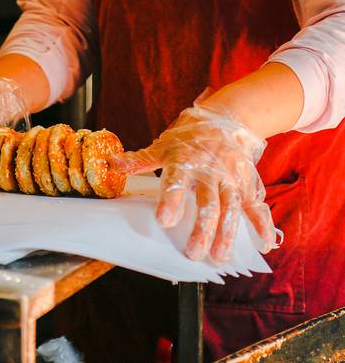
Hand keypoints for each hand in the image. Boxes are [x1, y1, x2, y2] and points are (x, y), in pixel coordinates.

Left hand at [109, 105, 278, 263]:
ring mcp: (232, 177)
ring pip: (232, 207)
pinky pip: (256, 203)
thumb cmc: (188, 137)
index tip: (164, 221)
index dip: (171, 201)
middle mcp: (210, 171)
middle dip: (202, 229)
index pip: (176, 182)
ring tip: (220, 257)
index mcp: (185, 162)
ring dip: (228, 233)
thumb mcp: (162, 146)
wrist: (226, 118)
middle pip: (208, 202)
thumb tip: (110, 164)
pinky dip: (261, 222)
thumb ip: (139, 160)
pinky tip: (264, 242)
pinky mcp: (248, 182)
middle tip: (193, 253)